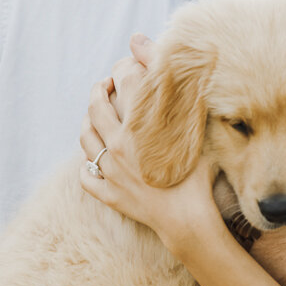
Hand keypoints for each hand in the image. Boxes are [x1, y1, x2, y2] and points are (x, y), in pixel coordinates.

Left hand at [79, 35, 222, 252]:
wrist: (189, 220)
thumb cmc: (199, 177)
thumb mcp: (198, 135)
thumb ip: (189, 106)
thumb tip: (190, 80)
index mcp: (139, 125)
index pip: (123, 83)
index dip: (123, 68)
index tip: (127, 65)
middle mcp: (118, 145)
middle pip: (95, 107)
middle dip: (99, 89)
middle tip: (106, 85)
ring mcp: (111, 171)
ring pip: (85, 139)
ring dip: (87, 122)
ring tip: (95, 116)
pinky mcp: (110, 194)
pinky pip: (87, 177)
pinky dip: (87, 167)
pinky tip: (94, 162)